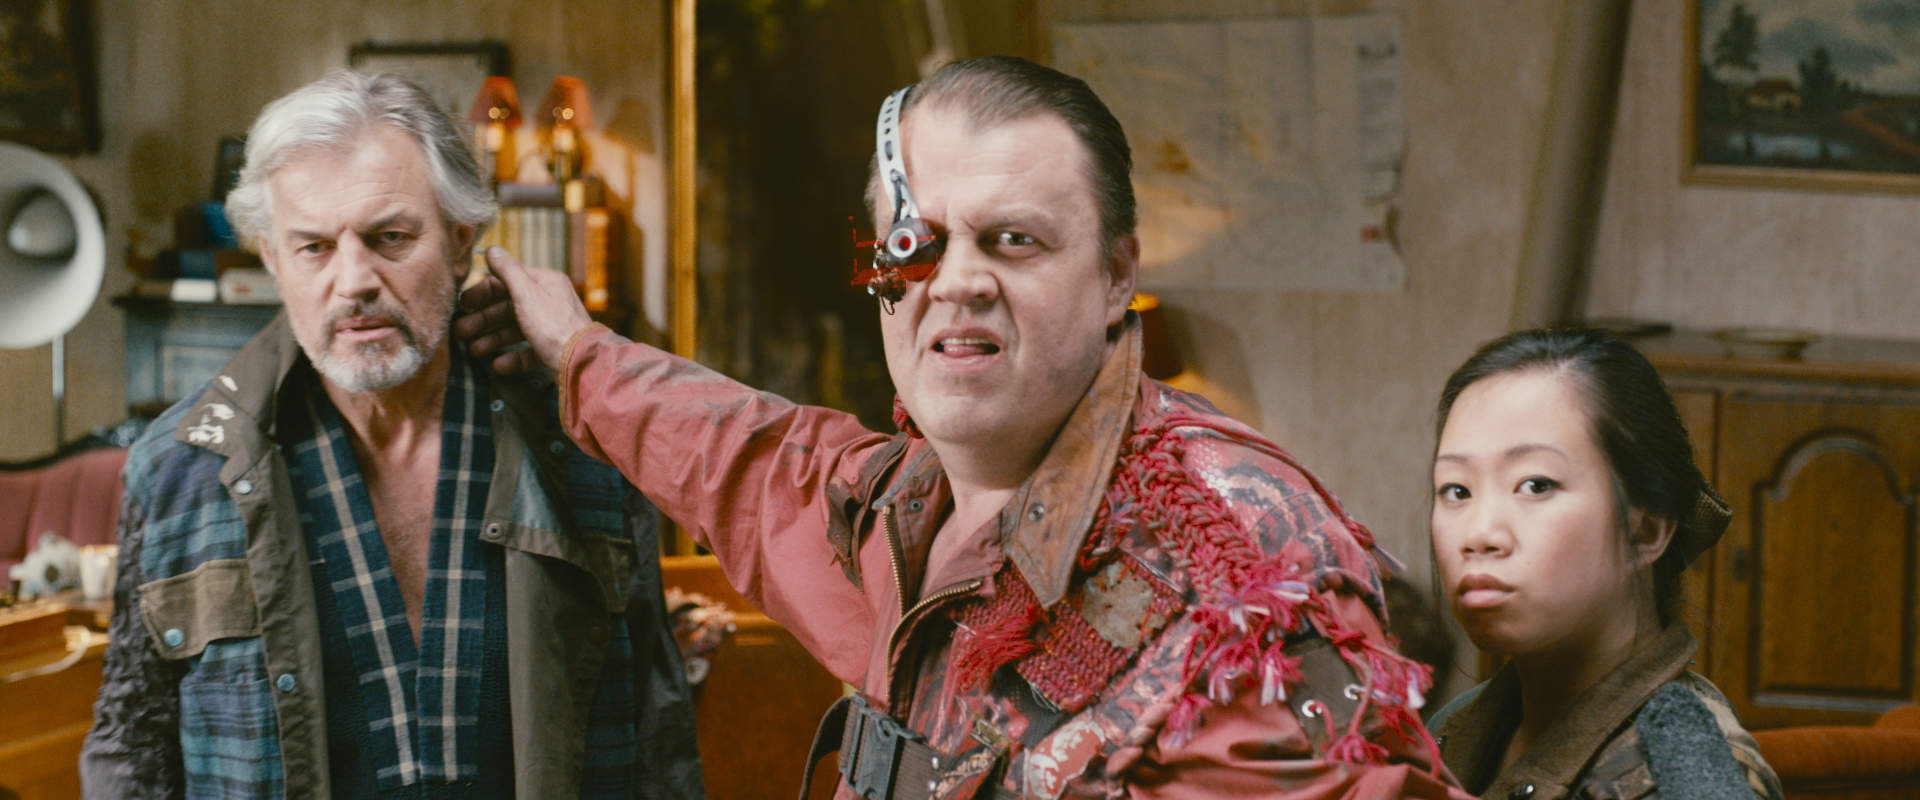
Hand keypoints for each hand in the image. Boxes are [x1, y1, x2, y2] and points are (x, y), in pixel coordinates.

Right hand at [454, 246, 592, 375]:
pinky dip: (512, 358)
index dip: (483, 292)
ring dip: (493, 339)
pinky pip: (528, 351)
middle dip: (483, 320)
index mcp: (546, 283)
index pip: (508, 282)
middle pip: (509, 308)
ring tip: (474, 350)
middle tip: (461, 332)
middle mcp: (550, 302)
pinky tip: (498, 364)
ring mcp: (552, 327)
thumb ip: (507, 271)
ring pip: (516, 330)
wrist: (580, 362)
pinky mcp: (554, 350)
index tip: (463, 304)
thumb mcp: (527, 293)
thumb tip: (492, 249)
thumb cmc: (554, 325)